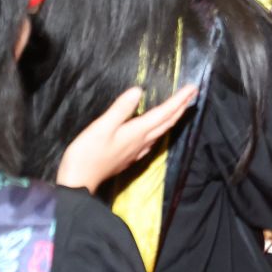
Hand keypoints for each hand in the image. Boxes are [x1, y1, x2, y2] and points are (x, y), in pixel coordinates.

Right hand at [55, 82, 197, 193]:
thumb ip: (120, 109)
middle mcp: (141, 141)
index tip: (192, 88)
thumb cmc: (87, 154)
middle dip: (181, 107)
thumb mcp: (101, 127)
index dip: (179, 100)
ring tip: (180, 108)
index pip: (163, 113)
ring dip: (173, 118)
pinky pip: (152, 141)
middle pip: (166, 122)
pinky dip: (160, 131)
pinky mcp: (128, 157)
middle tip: (193, 94)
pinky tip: (157, 133)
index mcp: (137, 132)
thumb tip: (138, 90)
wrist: (78, 183)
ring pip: (161, 132)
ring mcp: (136, 151)